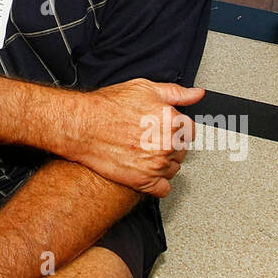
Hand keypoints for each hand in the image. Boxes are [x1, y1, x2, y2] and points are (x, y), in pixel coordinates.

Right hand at [57, 79, 203, 196]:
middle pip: (181, 150)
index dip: (174, 127)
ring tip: (141, 152)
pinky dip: (156, 183)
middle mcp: (168, 144)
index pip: (190, 130)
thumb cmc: (107, 107)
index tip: (162, 128)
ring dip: (162, 163)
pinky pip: (163, 189)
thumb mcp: (144, 88)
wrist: (81, 126)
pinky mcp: (144, 182)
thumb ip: (176, 93)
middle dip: (168, 145)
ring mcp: (157, 165)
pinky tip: (143, 170)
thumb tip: (196, 94)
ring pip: (173, 169)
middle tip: (147, 138)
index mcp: (172, 121)